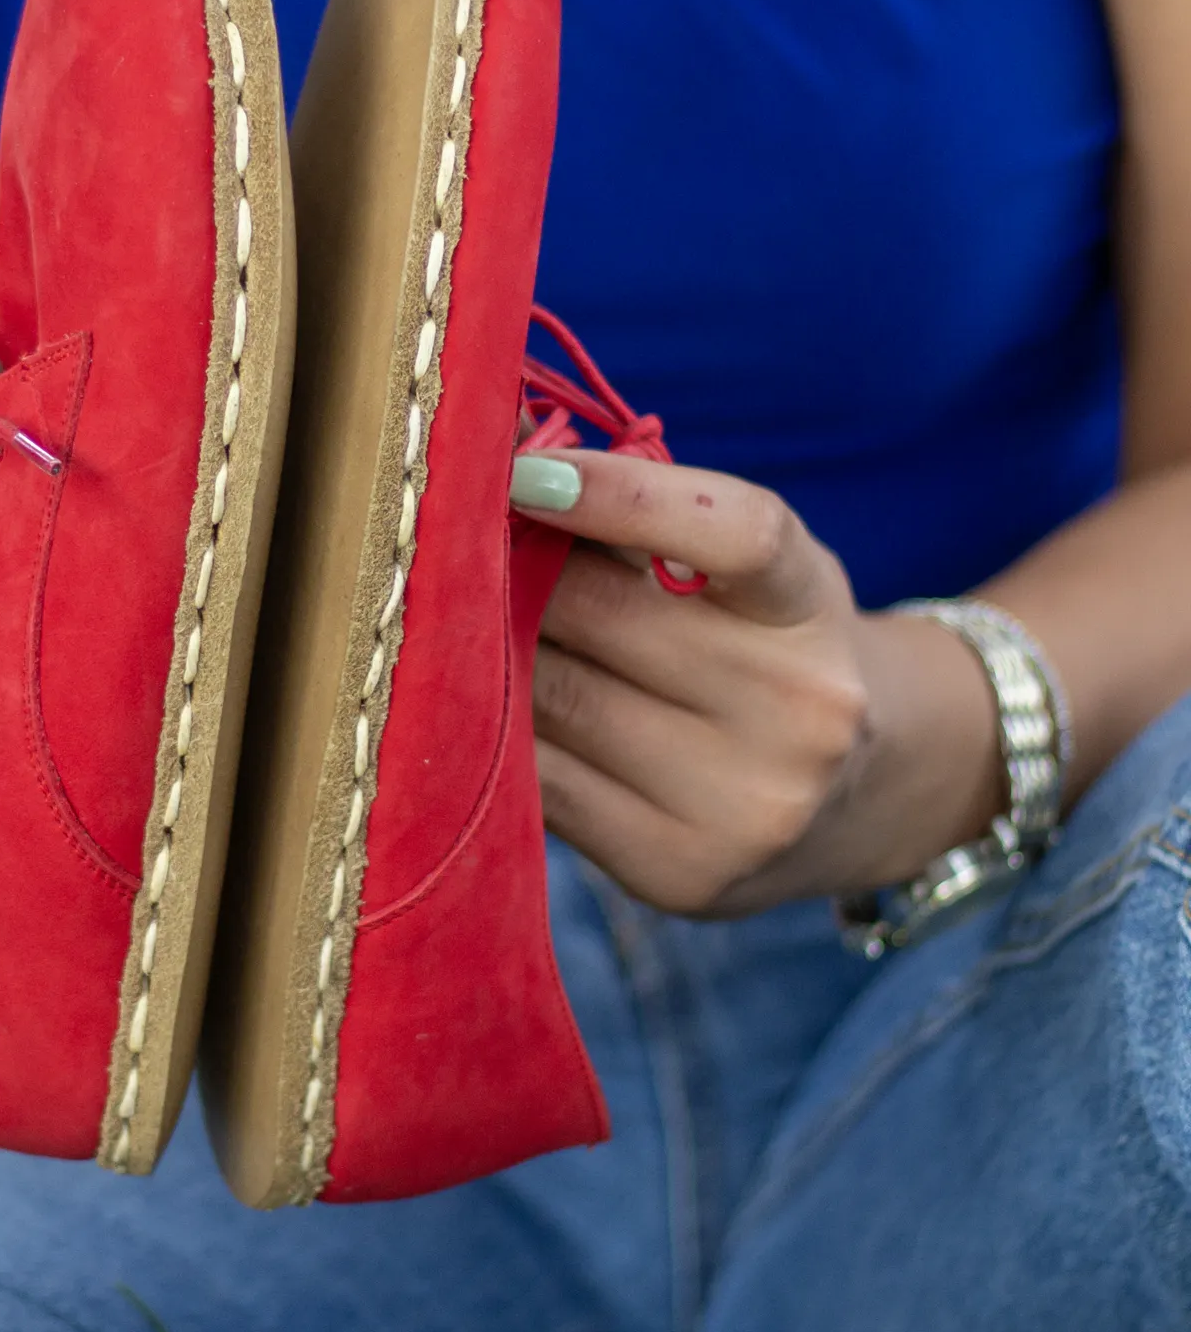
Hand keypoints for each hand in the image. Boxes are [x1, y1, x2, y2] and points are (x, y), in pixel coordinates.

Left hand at [513, 450, 1004, 915]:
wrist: (864, 795)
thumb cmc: (769, 646)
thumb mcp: (750, 571)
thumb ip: (645, 519)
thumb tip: (497, 458)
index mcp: (809, 605)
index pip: (731, 532)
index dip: (620, 494)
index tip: (526, 471)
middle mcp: (797, 707)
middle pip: (597, 615)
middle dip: (512, 573)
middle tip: (466, 552)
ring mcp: (742, 802)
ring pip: (551, 698)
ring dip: (489, 655)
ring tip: (476, 632)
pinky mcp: (678, 873)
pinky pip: (540, 783)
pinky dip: (498, 735)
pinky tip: (494, 711)